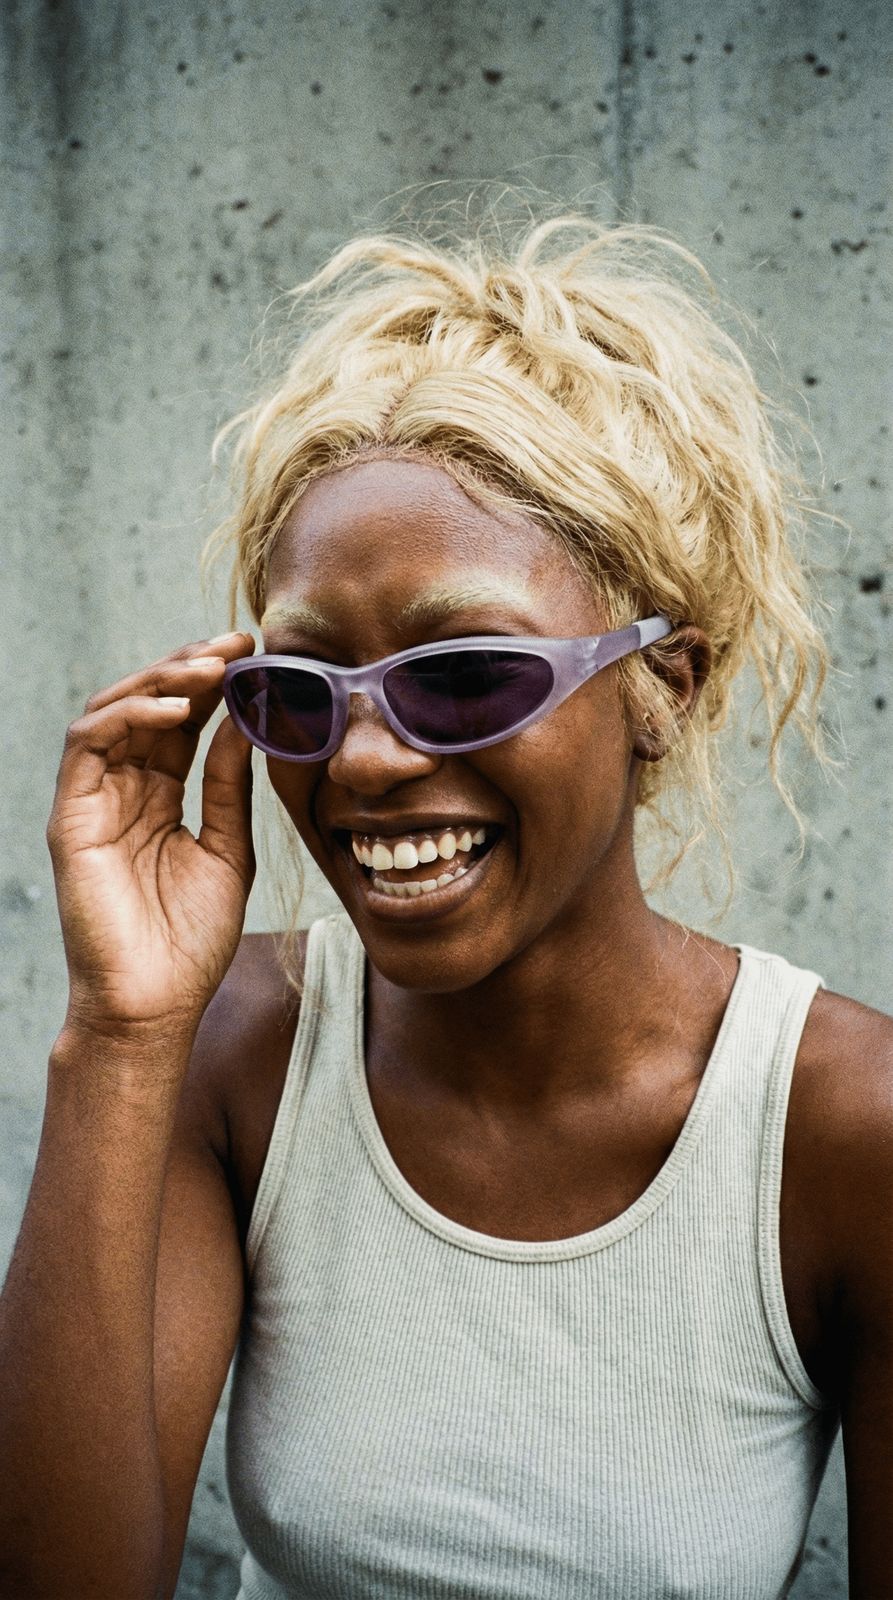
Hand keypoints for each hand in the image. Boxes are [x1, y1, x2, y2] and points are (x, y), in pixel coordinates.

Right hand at [46, 632, 257, 1044]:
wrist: (154, 1006)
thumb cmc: (190, 941)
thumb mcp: (227, 848)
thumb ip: (227, 785)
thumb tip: (243, 719)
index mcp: (158, 796)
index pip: (181, 720)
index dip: (214, 682)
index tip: (258, 654)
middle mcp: (121, 789)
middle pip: (147, 703)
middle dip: (191, 665)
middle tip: (237, 644)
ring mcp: (92, 800)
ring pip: (113, 710)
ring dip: (162, 679)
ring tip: (211, 667)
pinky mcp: (70, 816)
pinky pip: (88, 744)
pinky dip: (129, 714)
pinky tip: (176, 707)